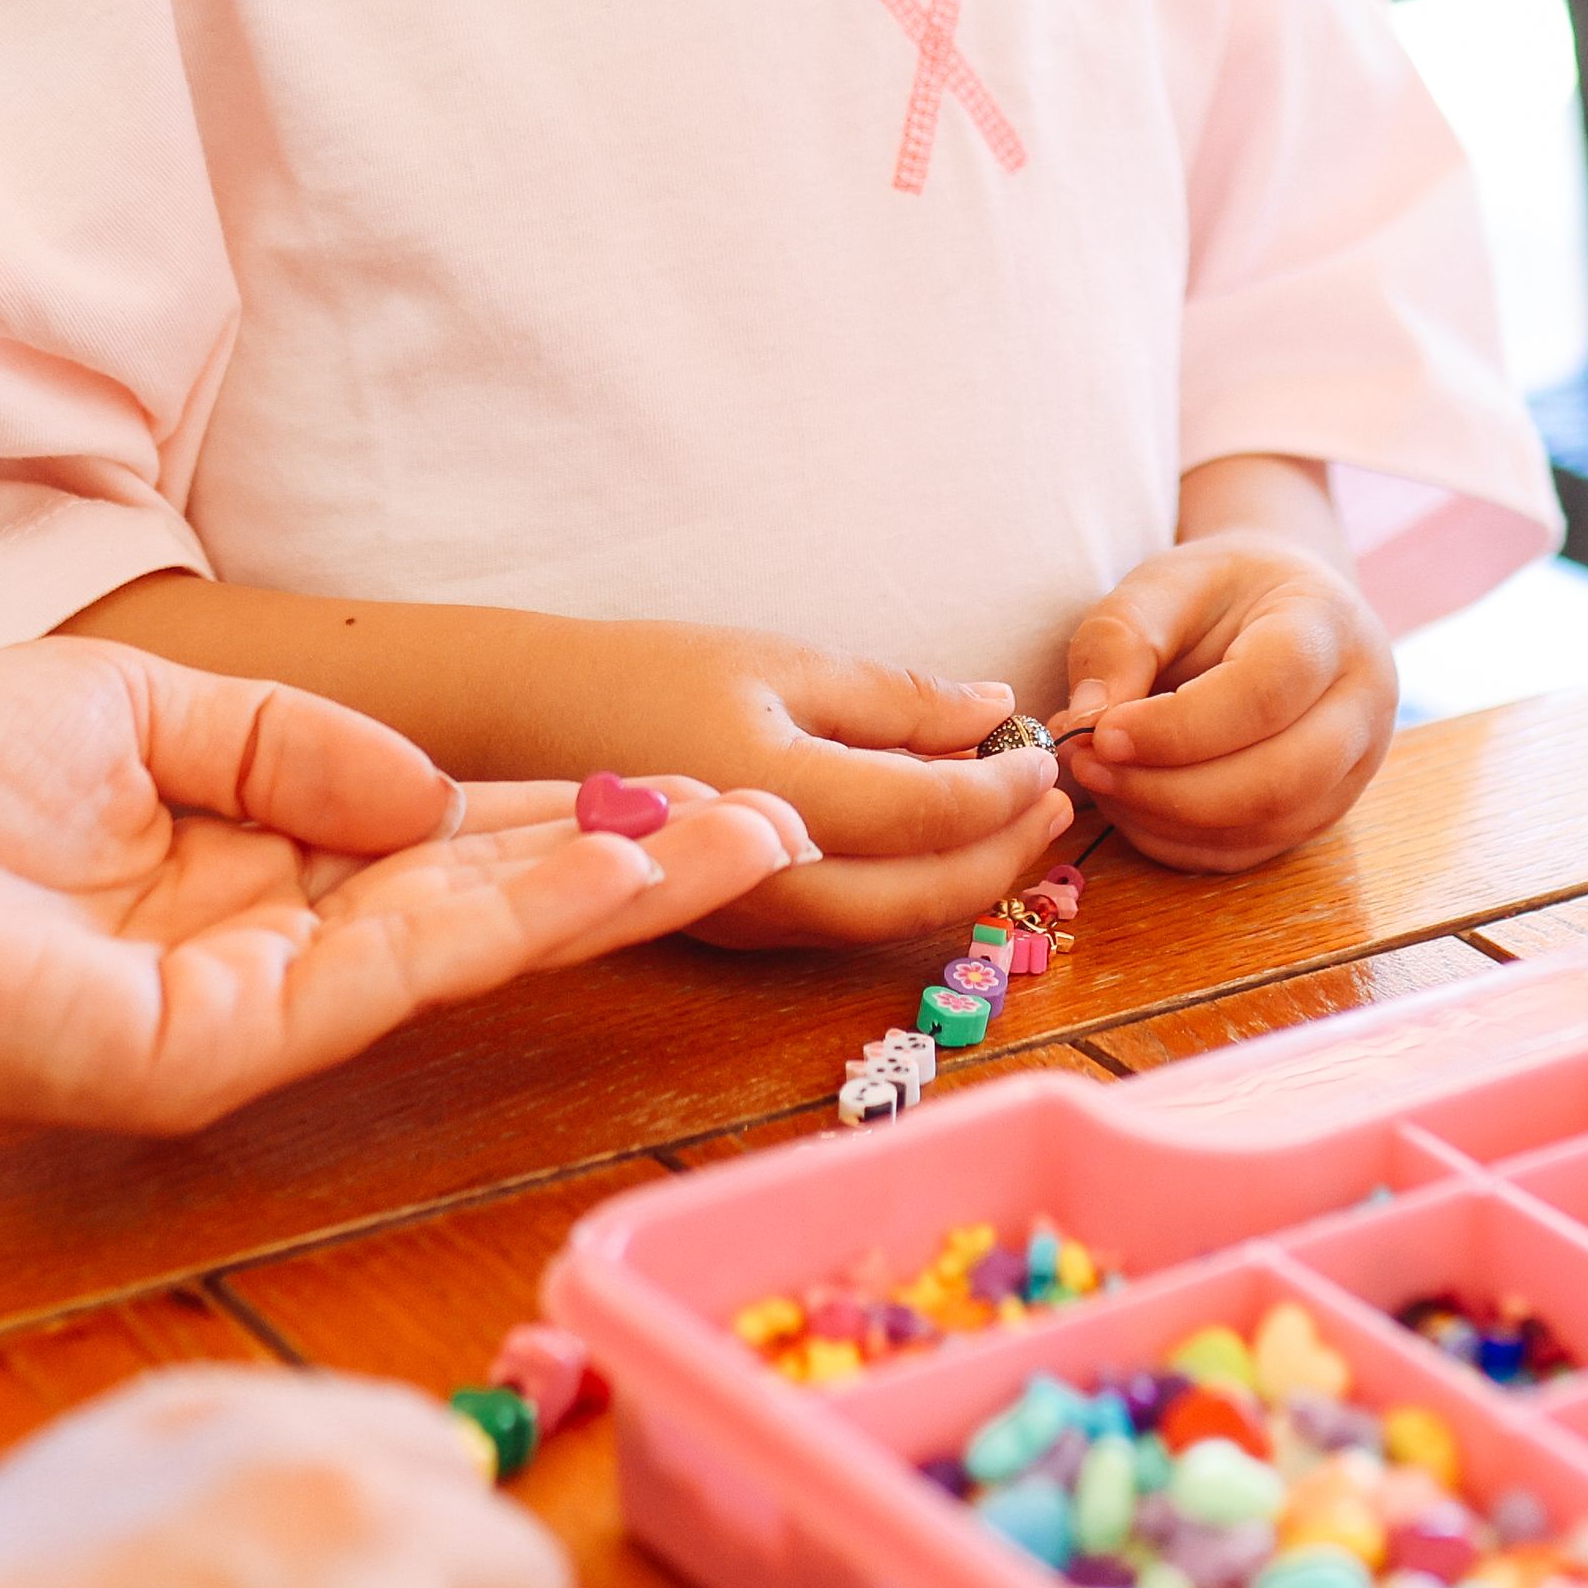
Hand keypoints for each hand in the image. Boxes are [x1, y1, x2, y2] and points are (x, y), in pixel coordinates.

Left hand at [0, 639, 812, 1131]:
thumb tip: (429, 794)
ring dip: (612, 892)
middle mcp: (256, 963)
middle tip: (782, 824)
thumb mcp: (134, 713)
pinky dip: (512, 918)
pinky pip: (388, 975)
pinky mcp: (205, 1058)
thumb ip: (288, 744)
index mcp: (235, 883)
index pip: (435, 854)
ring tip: (751, 838)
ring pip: (465, 949)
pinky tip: (609, 870)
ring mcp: (240, 1023)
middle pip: (480, 909)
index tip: (686, 790)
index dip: (562, 824)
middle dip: (630, 866)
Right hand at [524, 619, 1074, 946]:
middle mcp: (763, 880)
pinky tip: (939, 840)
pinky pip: (847, 924)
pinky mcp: (736, 927)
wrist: (529, 722)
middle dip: (1006, 853)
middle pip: (923, 895)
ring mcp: (746, 917)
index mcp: (775, 797)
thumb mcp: (781, 660)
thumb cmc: (649, 671)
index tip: (1045, 750)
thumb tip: (996, 708)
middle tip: (1057, 803)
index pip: (930, 816)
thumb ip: (896, 699)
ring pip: (890, 924)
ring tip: (1018, 823)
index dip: (1006, 789)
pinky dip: (912, 889)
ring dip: (968, 879)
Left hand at [1051, 511, 1396, 875]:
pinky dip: (1178, 841)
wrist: (1280, 609)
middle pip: (1280, 777)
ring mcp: (1353, 768)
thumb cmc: (1219, 593)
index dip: (1179, 727)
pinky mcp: (1323, 812)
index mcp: (1329, 624)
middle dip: (1169, 789)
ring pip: (1267, 825)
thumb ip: (1120, 639)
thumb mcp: (1162, 584)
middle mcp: (1362, 703)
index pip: (1267, 691)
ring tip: (1098, 780)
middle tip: (1088, 766)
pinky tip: (1130, 803)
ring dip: (1167, 819)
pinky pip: (1250, 851)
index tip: (1101, 732)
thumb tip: (1083, 720)